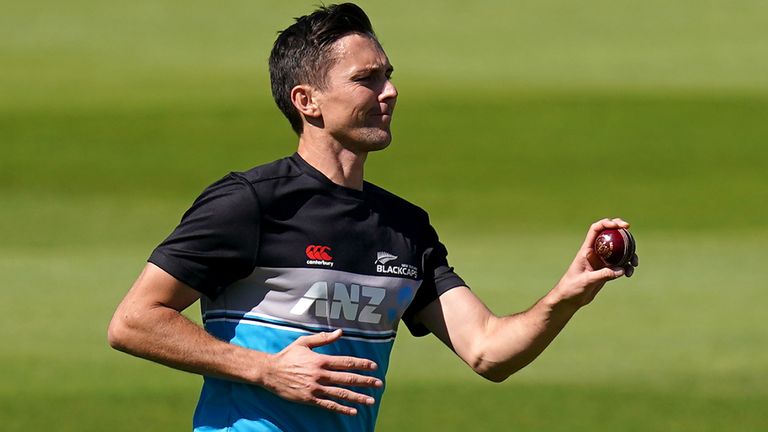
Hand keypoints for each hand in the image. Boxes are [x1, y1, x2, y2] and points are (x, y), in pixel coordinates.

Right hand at [260, 329, 381, 415]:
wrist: (269, 372)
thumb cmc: (287, 356)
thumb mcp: (304, 342)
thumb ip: (323, 338)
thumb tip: (340, 332)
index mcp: (321, 360)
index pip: (346, 362)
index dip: (362, 364)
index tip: (374, 367)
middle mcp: (320, 375)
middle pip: (348, 378)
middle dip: (365, 381)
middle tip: (379, 384)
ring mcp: (316, 388)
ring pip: (341, 393)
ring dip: (358, 397)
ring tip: (371, 401)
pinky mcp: (310, 399)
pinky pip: (329, 405)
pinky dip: (342, 409)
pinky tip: (352, 411)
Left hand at [554, 218, 638, 307]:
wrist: (570, 298)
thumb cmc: (572, 287)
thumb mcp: (587, 281)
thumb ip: (603, 274)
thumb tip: (622, 269)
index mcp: (587, 250)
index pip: (596, 230)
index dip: (607, 223)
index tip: (620, 225)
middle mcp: (595, 252)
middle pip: (609, 234)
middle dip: (620, 230)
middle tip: (630, 230)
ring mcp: (602, 260)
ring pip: (618, 250)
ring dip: (629, 252)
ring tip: (634, 262)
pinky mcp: (606, 270)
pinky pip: (620, 264)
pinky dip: (627, 266)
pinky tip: (630, 273)